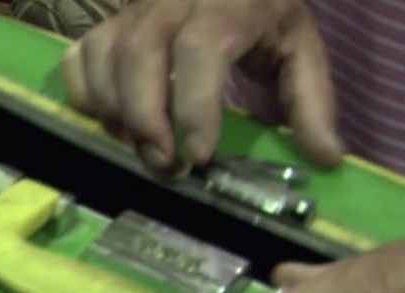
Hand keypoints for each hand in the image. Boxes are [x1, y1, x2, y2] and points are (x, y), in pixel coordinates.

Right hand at [59, 0, 343, 168]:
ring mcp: (132, 10)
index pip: (201, 49)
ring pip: (105, 56)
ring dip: (115, 112)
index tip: (200, 156)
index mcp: (227, 4)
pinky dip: (84, 94)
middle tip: (165, 164)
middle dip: (146, 117)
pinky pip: (79, 57)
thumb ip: (311, 103)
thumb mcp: (298, 49)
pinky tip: (108, 121)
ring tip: (143, 148)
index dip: (195, 106)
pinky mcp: (107, 24)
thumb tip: (326, 158)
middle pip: (140, 52)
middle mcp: (171, 0)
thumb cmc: (264, 14)